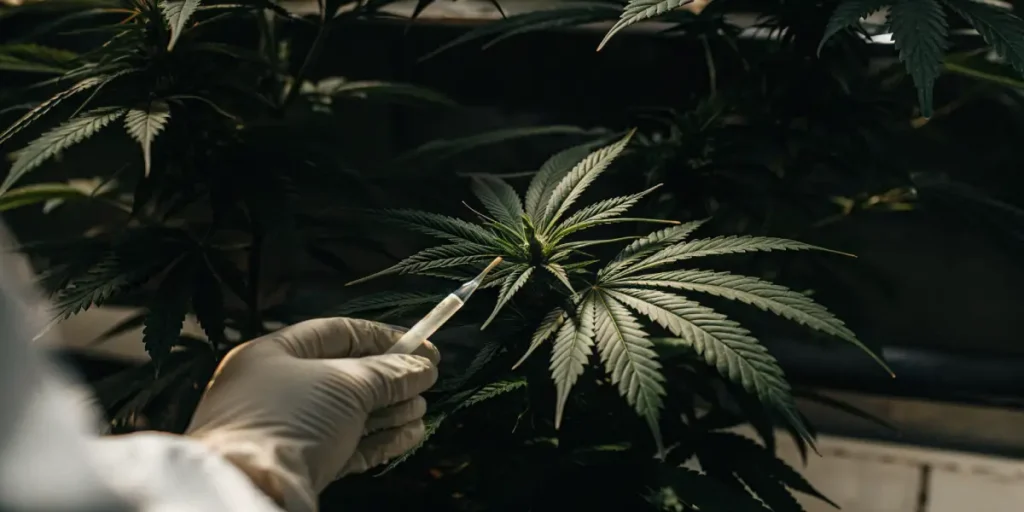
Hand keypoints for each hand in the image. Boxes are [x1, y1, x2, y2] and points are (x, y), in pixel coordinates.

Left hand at [185, 318, 439, 511]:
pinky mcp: (300, 464)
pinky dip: (379, 440)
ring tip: (422, 409)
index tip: (423, 347)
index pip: (337, 334)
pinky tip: (411, 434)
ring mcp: (287, 429)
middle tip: (427, 380)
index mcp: (272, 354)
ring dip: (389, 410)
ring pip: (348, 414)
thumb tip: (422, 368)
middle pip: (345, 375)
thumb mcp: (345, 385)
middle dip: (389, 379)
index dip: (383, 337)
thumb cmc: (290, 419)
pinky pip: (346, 445)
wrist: (250, 488)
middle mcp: (275, 389)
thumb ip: (388, 372)